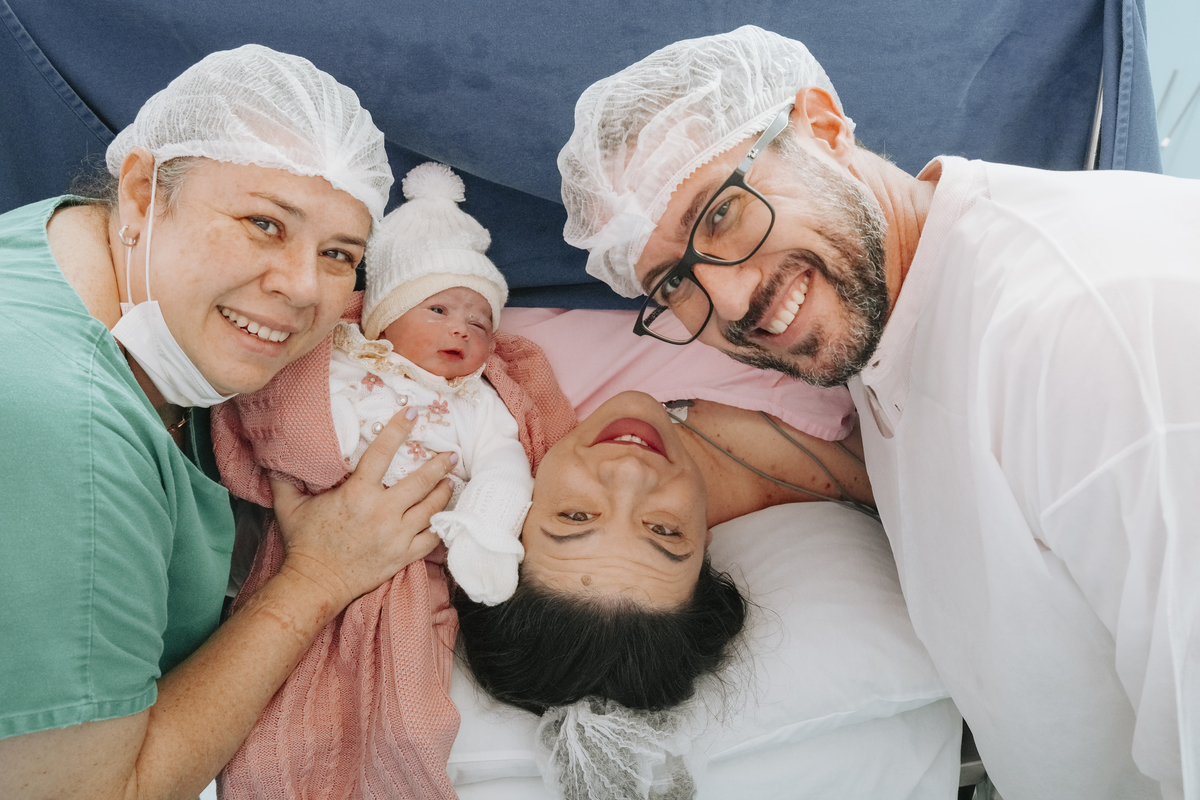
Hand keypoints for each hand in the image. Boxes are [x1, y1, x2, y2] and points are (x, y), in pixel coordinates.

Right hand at [270, 408, 455, 610]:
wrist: (315, 584)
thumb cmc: (304, 544)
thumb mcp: (290, 507)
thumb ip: (286, 480)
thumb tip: (274, 457)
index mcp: (358, 494)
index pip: (382, 453)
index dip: (398, 429)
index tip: (412, 413)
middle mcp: (382, 512)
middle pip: (420, 481)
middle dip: (438, 465)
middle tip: (449, 454)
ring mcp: (397, 535)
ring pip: (431, 508)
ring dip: (444, 492)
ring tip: (450, 481)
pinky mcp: (403, 555)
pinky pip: (432, 538)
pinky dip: (441, 524)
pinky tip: (444, 514)